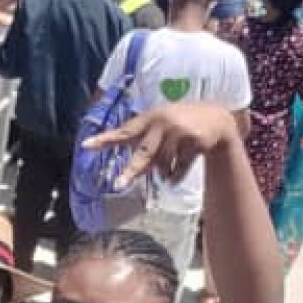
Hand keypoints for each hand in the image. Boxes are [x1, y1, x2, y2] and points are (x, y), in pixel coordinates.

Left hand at [81, 102, 239, 189]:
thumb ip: (144, 144)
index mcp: (149, 118)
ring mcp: (180, 132)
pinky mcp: (195, 142)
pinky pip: (180, 168)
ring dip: (162, 173)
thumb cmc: (180, 123)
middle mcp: (162, 123)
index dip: (105, 140)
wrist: (216, 118)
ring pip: (163, 164)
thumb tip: (129, 171)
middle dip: (131, 171)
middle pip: (143, 153)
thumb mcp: (159, 126)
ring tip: (165, 172)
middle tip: (118, 185)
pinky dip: (175, 176)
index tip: (86, 146)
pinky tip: (174, 177)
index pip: (123, 132)